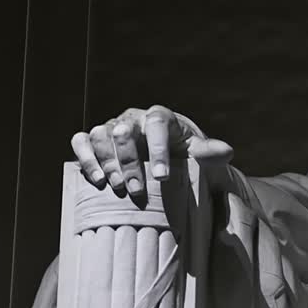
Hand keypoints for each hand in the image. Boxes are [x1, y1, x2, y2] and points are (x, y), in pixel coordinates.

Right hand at [70, 106, 232, 197]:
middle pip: (124, 131)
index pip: (157, 124)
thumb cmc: (182, 154)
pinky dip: (85, 157)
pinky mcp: (95, 140)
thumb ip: (210, 153)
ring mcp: (112, 127)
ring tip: (116, 187)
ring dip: (106, 162)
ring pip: (101, 135)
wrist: (162, 157)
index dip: (158, 149)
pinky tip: (95, 179)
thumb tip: (226, 152)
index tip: (162, 176)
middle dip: (130, 163)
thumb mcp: (199, 154)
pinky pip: (81, 141)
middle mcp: (133, 118)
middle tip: (137, 190)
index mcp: (161, 117)